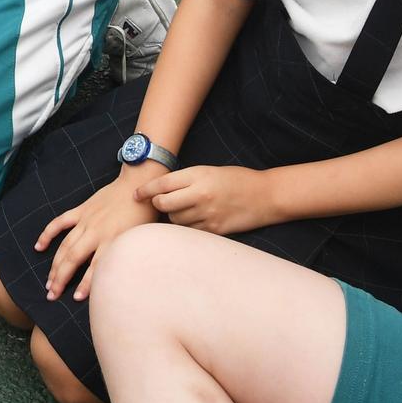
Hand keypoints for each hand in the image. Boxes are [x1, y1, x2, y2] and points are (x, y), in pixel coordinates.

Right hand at [37, 171, 162, 302]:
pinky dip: (48, 234)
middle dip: (61, 278)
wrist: (139, 184)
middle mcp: (97, 232)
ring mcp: (87, 220)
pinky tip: (39, 247)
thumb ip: (126, 256)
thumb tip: (115, 277)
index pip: (96, 267)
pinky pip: (60, 222)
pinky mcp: (82, 210)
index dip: (86, 284)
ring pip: (65, 245)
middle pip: (74, 258)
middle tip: (52, 296)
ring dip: (55, 265)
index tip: (77, 299)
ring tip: (48, 283)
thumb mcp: (140, 239)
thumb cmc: (144, 215)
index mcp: (114, 240)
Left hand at [136, 164, 281, 234]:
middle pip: (164, 204)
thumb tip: (160, 190)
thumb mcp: (209, 171)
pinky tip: (196, 220)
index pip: (162, 184)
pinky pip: (190, 231)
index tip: (136, 195)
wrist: (265, 195)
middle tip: (161, 203)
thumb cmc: (236, 179)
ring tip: (186, 210)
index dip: (145, 190)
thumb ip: (186, 180)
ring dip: (174, 217)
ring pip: (175, 220)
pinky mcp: (215, 230)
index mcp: (198, 175)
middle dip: (158, 204)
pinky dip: (188, 227)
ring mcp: (208, 214)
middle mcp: (201, 194)